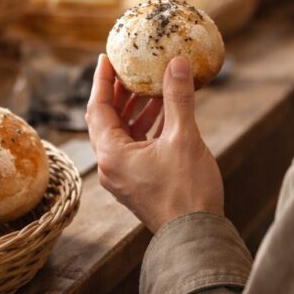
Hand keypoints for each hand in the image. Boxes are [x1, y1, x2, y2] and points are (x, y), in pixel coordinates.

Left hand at [86, 54, 223, 232]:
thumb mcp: (183, 138)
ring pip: (121, 134)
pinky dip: (145, 128)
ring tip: (151, 86)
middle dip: (119, 92)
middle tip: (130, 68)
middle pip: (106, 119)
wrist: (195, 236)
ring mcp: (123, 177)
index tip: (107, 57)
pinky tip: (164, 113)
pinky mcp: (137, 183)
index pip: (97, 107)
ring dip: (134, 109)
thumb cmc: (188, 191)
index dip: (102, 80)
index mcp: (112, 154)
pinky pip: (134, 147)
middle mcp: (110, 166)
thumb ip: (178, 99)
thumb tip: (177, 63)